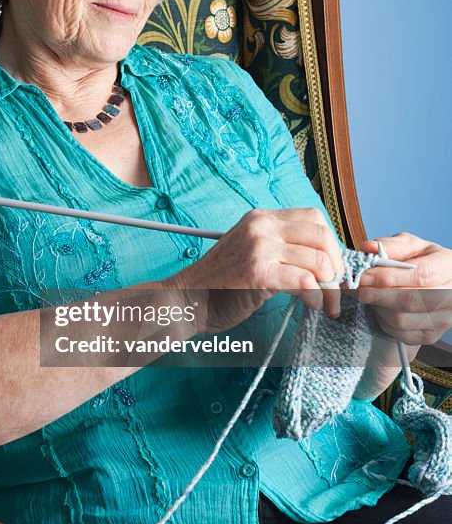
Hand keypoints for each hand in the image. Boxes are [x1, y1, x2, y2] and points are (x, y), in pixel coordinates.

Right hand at [167, 207, 343, 330]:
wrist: (187, 298)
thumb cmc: (219, 282)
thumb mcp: (249, 249)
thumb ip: (279, 246)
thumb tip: (321, 258)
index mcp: (260, 217)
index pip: (313, 217)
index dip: (330, 243)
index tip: (333, 265)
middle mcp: (261, 226)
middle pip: (321, 236)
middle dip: (337, 265)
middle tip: (337, 286)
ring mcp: (259, 247)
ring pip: (318, 261)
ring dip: (330, 287)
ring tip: (326, 303)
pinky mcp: (258, 273)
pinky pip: (305, 281)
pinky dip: (315, 296)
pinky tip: (312, 306)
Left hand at [355, 233, 451, 346]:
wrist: (437, 284)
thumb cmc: (421, 261)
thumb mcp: (411, 246)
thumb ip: (392, 245)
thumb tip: (368, 248)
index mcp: (449, 267)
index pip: (421, 274)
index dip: (388, 276)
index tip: (363, 275)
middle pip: (411, 300)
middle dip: (376, 294)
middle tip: (354, 286)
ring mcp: (444, 320)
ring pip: (402, 319)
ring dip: (376, 307)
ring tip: (365, 293)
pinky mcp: (430, 335)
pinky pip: (399, 332)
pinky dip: (381, 320)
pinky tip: (377, 306)